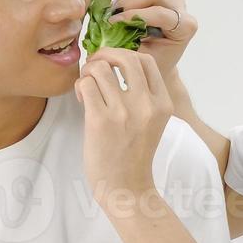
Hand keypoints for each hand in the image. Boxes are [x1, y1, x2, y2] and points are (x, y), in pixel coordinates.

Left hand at [75, 47, 172, 203]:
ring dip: (88, 72)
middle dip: (104, 55)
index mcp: (162, 104)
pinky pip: (85, 85)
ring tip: (87, 87)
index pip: (147, 61)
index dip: (126, 55)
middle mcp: (146, 105)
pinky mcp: (100, 121)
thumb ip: (143, 95)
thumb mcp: (152, 122)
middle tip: (95, 68)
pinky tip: (82, 100)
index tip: (113, 64)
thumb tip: (116, 63)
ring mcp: (123, 112)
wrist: (126, 187)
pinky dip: (80, 87)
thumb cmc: (134, 154)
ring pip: (100, 68)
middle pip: (125, 57)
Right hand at [110, 0, 196, 100]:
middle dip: (128, 4)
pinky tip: (118, 17)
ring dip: (122, 3)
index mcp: (186, 26)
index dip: (135, 16)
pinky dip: (121, 1)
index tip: (114, 24)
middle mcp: (180, 8)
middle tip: (111, 20)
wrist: (160, 62)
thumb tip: (109, 26)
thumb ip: (130, 42)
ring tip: (114, 21)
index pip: (161, 13)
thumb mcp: (144, 58)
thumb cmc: (155, 64)